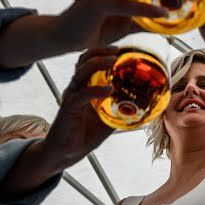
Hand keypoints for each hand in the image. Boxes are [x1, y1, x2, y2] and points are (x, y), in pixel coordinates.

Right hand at [0, 50, 116, 200]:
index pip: (89, 63)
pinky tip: (109, 89)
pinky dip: (96, 90)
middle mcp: (75, 88)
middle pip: (83, 61)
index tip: (119, 50)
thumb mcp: (106, 120)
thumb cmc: (83, 135)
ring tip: (113, 61)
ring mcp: (71, 97)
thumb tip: (140, 106)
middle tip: (117, 51)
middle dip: (100, 52)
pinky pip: (82, 95)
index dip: (101, 53)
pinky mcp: (69, 109)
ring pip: (81, 73)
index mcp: (82, 88)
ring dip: (98, 64)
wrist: (64, 154)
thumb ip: (118, 111)